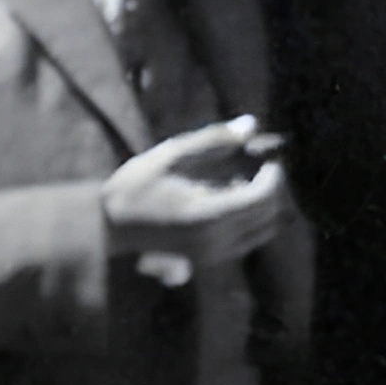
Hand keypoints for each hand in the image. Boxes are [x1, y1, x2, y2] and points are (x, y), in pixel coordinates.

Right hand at [102, 115, 289, 268]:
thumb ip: (214, 140)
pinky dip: (253, 220)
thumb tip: (251, 125)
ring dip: (266, 206)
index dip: (275, 176)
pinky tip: (234, 201)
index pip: (264, 197)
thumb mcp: (172, 154)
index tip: (269, 158)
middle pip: (269, 215)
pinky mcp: (210, 260)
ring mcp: (214, 254)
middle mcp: (216, 239)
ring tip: (250, 182)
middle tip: (263, 167)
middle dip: (274, 189)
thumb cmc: (138, 184)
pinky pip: (248, 241)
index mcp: (209, 212)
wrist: (110, 225)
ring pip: (264, 231)